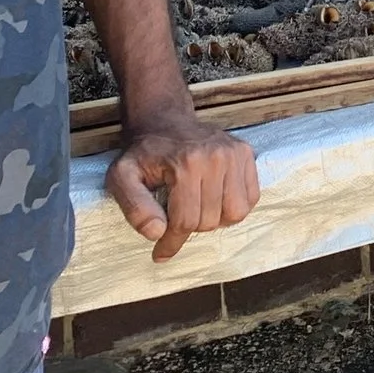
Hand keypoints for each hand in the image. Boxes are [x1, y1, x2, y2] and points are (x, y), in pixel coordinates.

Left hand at [105, 111, 260, 260]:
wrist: (163, 120)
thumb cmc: (142, 153)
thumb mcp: (121, 177)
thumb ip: (134, 207)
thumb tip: (157, 233)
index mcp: (185, 164)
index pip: (185, 221)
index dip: (170, 243)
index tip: (160, 252)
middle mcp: (215, 157)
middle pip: (210, 220)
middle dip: (190, 228)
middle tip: (175, 218)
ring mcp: (234, 153)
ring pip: (235, 213)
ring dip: (215, 220)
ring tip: (198, 209)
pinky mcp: (245, 153)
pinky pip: (251, 197)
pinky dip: (234, 207)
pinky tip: (216, 200)